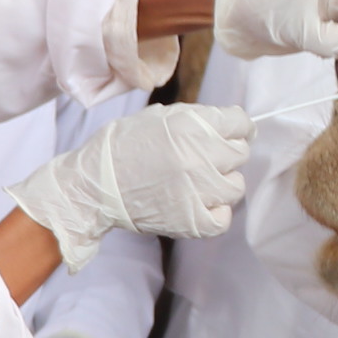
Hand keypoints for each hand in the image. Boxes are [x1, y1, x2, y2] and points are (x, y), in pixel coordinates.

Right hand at [8, 104, 250, 268]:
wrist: (96, 184)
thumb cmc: (124, 146)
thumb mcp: (160, 117)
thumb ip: (198, 118)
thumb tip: (231, 122)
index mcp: (192, 126)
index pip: (241, 123)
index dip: (237, 128)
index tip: (231, 134)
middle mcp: (200, 156)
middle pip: (240, 153)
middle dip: (226, 153)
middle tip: (203, 159)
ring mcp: (199, 190)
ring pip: (236, 186)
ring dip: (221, 183)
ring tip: (197, 183)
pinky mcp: (194, 220)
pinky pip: (224, 217)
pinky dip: (216, 212)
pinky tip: (199, 203)